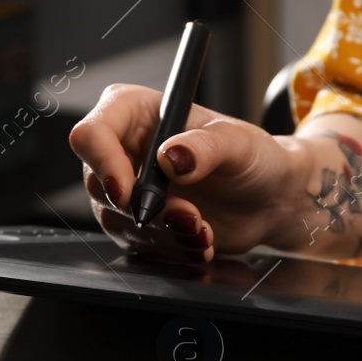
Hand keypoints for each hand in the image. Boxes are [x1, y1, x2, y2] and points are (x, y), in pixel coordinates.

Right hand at [68, 83, 305, 262]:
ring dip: (162, 232)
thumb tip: (170, 157)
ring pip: (115, 220)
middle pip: (97, 183)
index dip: (103, 163)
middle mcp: (124, 149)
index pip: (92, 134)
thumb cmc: (253, 157)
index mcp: (136, 112)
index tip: (128, 192)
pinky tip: (201, 240)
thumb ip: (205, 146)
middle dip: (144, 208)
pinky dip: (170, 248)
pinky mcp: (138, 224)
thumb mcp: (238, 143)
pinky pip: (136, 244)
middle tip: (189, 215)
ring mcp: (128, 189)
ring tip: (203, 229)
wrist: (269, 199)